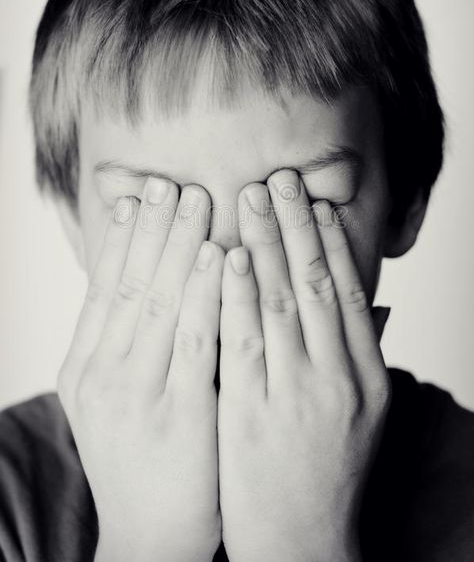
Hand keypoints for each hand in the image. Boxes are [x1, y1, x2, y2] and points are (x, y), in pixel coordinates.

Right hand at [57, 178, 222, 561]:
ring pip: (159, 302)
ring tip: (196, 198)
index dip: (122, 238)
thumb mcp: (115, 399)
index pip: (104, 288)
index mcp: (84, 369)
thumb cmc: (141, 459)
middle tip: (169, 181)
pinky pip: (195, 341)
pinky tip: (219, 256)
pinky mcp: (179, 414)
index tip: (138, 195)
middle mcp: (104, 376)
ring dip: (179, 245)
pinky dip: (207, 294)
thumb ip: (126, 344)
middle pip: (130, 284)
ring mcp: (138, 395)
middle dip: (152, 228)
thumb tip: (146, 282)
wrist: (151, 536)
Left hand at [218, 169, 391, 561]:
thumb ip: (362, 351)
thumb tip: (367, 296)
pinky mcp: (250, 414)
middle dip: (295, 226)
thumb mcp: (361, 411)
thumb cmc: (328, 470)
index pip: (345, 292)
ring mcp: (295, 396)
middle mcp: (337, 380)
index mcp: (366, 376)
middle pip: (314, 285)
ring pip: (281, 303)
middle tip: (278, 178)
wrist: (302, 540)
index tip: (313, 201)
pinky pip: (243, 342)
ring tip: (251, 198)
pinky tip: (229, 255)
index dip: (329, 242)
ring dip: (266, 244)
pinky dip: (237, 294)